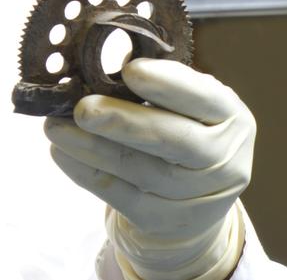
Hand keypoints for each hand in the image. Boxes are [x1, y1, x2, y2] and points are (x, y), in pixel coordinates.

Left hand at [45, 58, 254, 279]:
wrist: (196, 198)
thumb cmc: (184, 129)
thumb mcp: (186, 101)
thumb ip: (158, 82)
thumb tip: (103, 64)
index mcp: (230, 116)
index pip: (203, 98)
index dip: (167, 84)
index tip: (129, 69)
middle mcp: (224, 158)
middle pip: (174, 141)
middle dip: (123, 122)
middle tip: (82, 108)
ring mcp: (200, 196)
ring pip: (142, 172)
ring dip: (92, 148)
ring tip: (55, 127)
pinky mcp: (167, 221)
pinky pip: (122, 197)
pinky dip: (87, 173)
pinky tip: (62, 152)